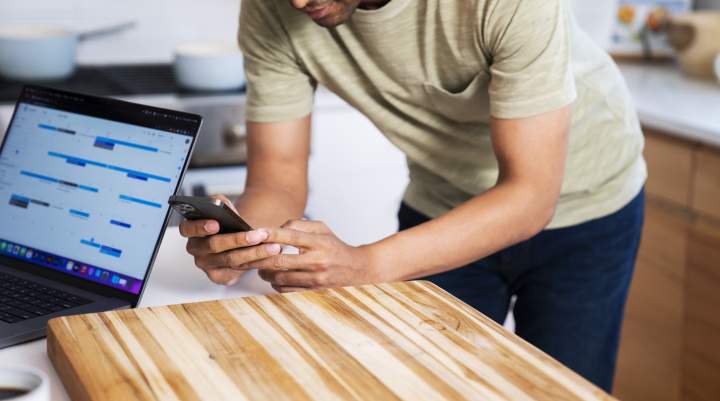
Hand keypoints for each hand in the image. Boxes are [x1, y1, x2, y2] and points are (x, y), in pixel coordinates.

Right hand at [179, 194, 282, 284]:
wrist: (240, 238)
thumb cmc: (229, 221)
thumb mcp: (224, 207)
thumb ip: (220, 202)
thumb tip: (225, 206)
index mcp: (190, 230)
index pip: (187, 228)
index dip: (200, 226)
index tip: (216, 223)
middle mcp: (195, 249)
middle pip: (214, 246)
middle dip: (238, 239)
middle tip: (258, 235)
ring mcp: (206, 264)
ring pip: (230, 259)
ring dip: (254, 253)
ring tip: (273, 246)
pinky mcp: (218, 276)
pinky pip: (238, 271)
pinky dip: (256, 263)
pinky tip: (270, 257)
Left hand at [246, 220, 381, 292]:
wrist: (355, 268)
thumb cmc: (334, 245)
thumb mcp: (321, 228)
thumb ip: (298, 224)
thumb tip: (275, 230)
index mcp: (318, 241)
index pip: (289, 235)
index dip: (270, 234)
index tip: (256, 232)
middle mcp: (316, 260)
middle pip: (279, 260)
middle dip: (259, 258)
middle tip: (248, 254)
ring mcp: (314, 277)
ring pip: (279, 277)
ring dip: (265, 271)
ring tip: (259, 266)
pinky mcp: (312, 289)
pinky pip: (286, 289)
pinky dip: (274, 282)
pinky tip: (273, 276)